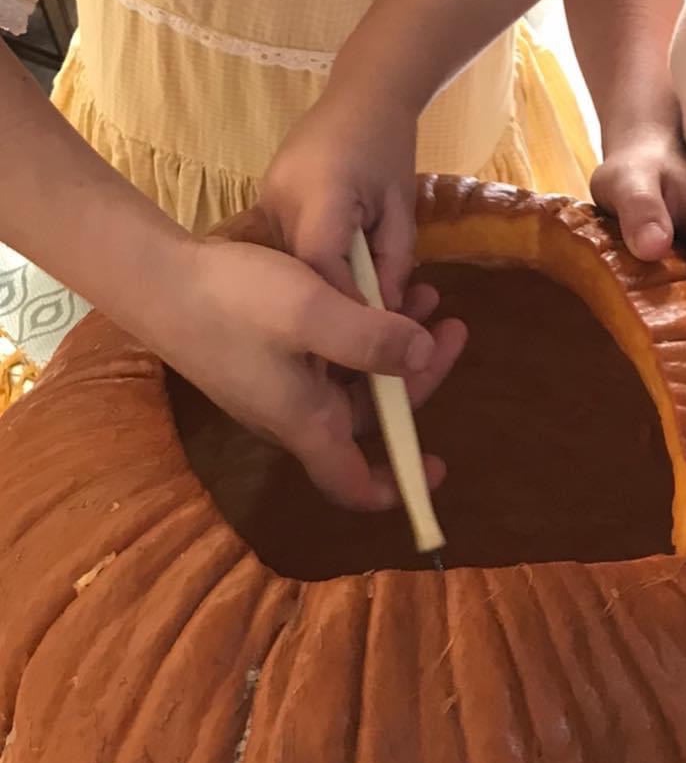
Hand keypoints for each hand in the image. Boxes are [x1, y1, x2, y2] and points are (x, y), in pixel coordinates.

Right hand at [147, 236, 464, 509]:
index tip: (437, 470)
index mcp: (306, 421)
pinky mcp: (272, 355)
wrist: (157, 276)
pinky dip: (366, 328)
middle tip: (451, 326)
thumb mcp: (312, 312)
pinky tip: (381, 287)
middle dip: (418, 376)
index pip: (352, 482)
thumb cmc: (233, 301)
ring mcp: (282, 383)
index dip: (397, 485)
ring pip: (357, 377)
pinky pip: (334, 354)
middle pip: (372, 416)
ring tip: (425, 294)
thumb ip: (371, 338)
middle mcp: (296, 413)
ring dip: (396, 342)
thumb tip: (425, 356)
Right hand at [260, 85, 417, 309]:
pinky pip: (285, 255)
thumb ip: (393, 262)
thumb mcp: (401, 208)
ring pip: (289, 271)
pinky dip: (313, 275)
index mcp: (319, 192)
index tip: (380, 328)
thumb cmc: (389, 147)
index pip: (323, 265)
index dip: (350, 303)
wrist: (359, 98)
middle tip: (376, 327)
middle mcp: (279, 200)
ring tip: (364, 303)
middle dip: (338, 307)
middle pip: (300, 275)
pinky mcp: (262, 207)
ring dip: (324, 293)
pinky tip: (341, 282)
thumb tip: (385, 318)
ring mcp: (264, 202)